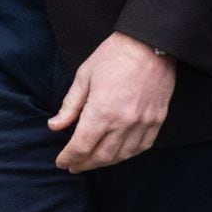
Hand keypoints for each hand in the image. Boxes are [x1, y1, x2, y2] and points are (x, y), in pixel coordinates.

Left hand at [48, 32, 175, 172]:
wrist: (149, 45)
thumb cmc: (113, 56)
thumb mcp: (84, 76)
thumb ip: (70, 105)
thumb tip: (55, 126)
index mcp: (102, 111)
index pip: (82, 145)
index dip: (70, 157)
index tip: (61, 162)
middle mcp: (123, 123)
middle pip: (101, 156)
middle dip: (84, 163)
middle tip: (73, 166)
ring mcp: (143, 124)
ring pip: (121, 156)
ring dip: (104, 162)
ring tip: (91, 162)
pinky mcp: (157, 122)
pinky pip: (141, 148)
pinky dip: (127, 155)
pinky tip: (117, 154)